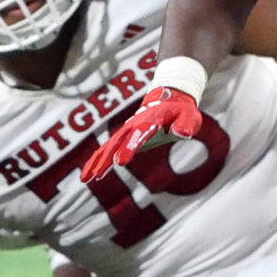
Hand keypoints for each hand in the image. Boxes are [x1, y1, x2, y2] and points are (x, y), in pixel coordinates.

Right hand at [80, 66, 206, 182]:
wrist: (169, 98)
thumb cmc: (181, 110)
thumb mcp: (189, 115)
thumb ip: (186, 124)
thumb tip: (181, 133)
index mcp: (150, 120)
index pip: (138, 134)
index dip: (128, 148)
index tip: (119, 162)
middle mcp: (134, 125)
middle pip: (118, 142)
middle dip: (107, 158)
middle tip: (98, 174)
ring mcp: (126, 130)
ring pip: (108, 146)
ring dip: (97, 161)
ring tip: (86, 178)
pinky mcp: (123, 137)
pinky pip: (106, 149)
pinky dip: (96, 160)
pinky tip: (87, 176)